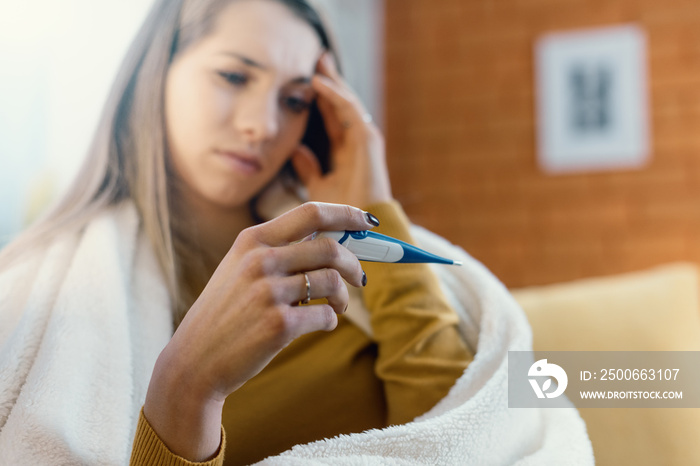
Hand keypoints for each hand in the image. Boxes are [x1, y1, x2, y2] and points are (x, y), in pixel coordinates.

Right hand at [143, 202, 376, 460]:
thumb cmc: (225, 314)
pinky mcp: (279, 324)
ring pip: (332, 281)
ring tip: (337, 306)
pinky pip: (325, 315)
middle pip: (330, 248)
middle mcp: (260, 260)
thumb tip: (333, 241)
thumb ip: (278, 251)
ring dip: (344, 296)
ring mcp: (268, 292)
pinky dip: (330, 320)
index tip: (367, 221)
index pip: (311, 213)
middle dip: (354, 263)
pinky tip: (320, 324)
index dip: (346, 214)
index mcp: (252, 240)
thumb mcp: (240, 269)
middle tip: (361, 278)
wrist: (195, 361)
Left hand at [291, 52, 392, 208]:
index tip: (308, 78)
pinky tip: (318, 84)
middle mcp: (357, 141)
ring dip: (333, 81)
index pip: (333, 115)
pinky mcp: (368, 140)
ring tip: (318, 62)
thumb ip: (308, 167)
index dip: (322, 97)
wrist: (358, 230)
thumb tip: (295, 149)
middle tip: (318, 57)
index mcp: (346, 151)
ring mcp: (365, 140)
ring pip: (348, 102)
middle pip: (342, 103)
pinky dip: (335, 96)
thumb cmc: (341, 213)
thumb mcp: (318, 186)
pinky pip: (350, 111)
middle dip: (330, 80)